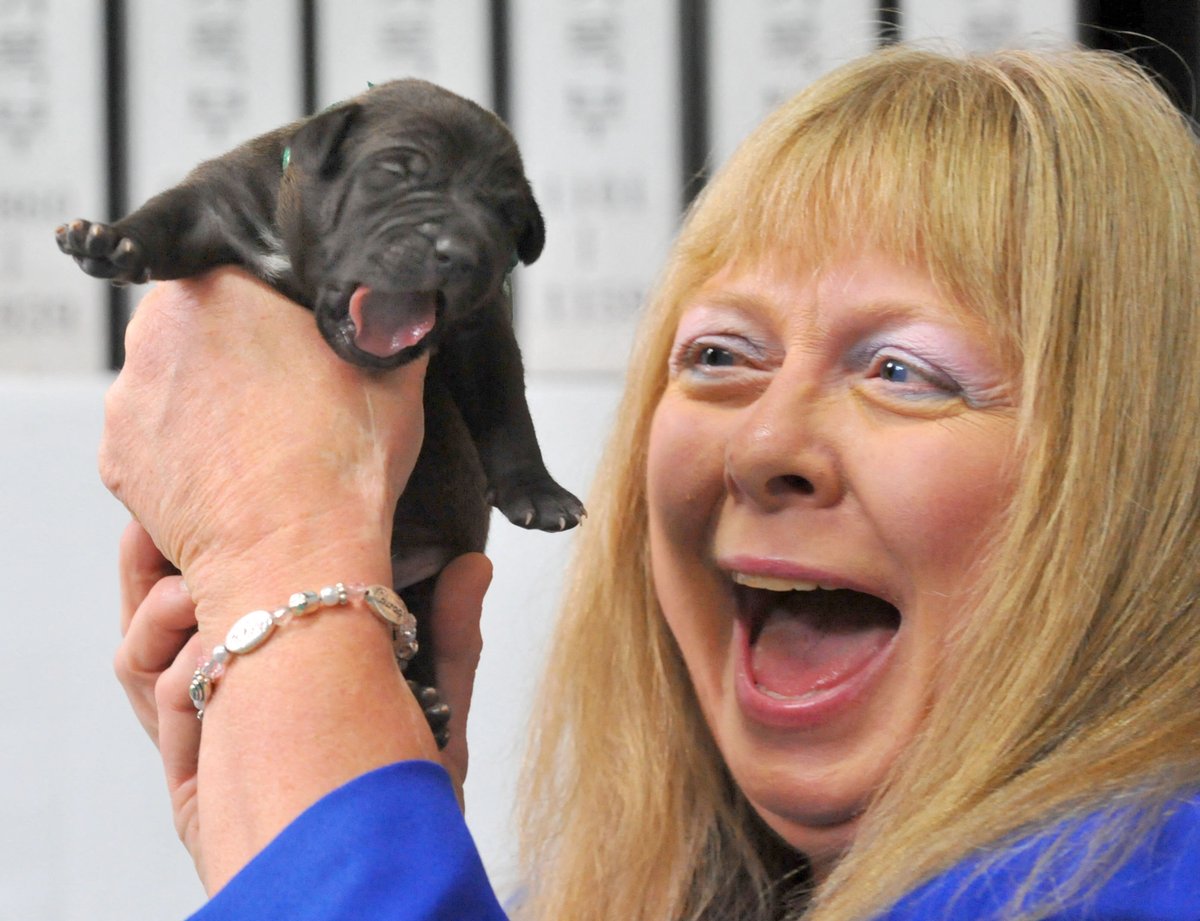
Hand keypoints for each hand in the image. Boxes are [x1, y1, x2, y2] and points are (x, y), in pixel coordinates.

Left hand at [98, 267, 427, 633]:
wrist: (295, 557)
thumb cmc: (346, 461)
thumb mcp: (398, 370)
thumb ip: (388, 319)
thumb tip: (398, 303)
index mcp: (224, 284)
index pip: (246, 271)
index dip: (280, 306)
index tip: (306, 339)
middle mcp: (159, 328)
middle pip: (201, 323)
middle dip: (238, 350)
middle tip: (290, 394)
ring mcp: (128, 397)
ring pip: (174, 382)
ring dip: (209, 402)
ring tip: (263, 443)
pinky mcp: (117, 458)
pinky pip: (154, 441)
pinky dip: (186, 453)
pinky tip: (232, 475)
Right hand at [114, 520, 492, 877]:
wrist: (362, 875)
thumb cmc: (406, 803)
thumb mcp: (441, 710)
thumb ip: (449, 637)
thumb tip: (476, 563)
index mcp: (297, 676)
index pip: (247, 594)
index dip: (227, 548)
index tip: (230, 503)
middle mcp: (247, 699)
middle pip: (174, 611)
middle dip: (167, 567)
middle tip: (171, 535)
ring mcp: (213, 732)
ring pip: (147, 649)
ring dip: (164, 613)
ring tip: (192, 599)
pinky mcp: (186, 772)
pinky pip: (157, 694)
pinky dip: (172, 665)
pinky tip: (200, 657)